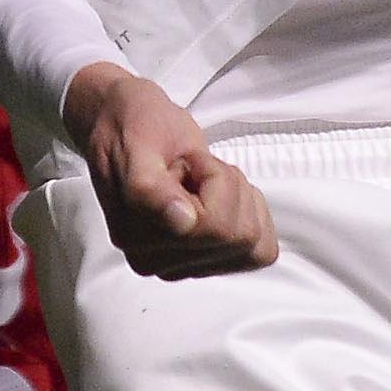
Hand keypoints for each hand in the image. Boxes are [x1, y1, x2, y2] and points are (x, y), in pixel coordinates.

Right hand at [62, 62, 274, 277]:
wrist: (128, 124)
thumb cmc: (134, 125)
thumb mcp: (138, 142)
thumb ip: (152, 186)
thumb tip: (184, 224)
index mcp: (135, 238)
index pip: (211, 226)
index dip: (210, 180)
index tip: (182, 161)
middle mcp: (158, 262)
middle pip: (236, 236)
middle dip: (224, 186)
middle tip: (190, 168)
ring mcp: (185, 266)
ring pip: (252, 243)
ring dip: (236, 197)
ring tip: (200, 179)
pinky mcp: (209, 262)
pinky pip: (261, 251)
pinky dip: (252, 215)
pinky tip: (220, 195)